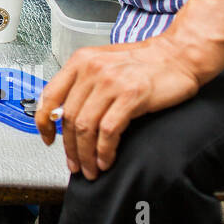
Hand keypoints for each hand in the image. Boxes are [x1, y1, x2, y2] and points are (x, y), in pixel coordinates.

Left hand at [35, 33, 202, 180]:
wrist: (179, 55)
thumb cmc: (144, 62)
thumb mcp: (105, 64)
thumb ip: (84, 83)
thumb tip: (64, 114)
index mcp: (80, 61)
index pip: (50, 95)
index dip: (44, 122)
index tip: (47, 138)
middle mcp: (91, 70)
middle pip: (68, 117)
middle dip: (69, 147)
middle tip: (75, 164)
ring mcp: (111, 82)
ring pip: (85, 127)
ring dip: (86, 154)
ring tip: (91, 169)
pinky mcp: (131, 96)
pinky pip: (108, 131)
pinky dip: (104, 151)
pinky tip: (106, 160)